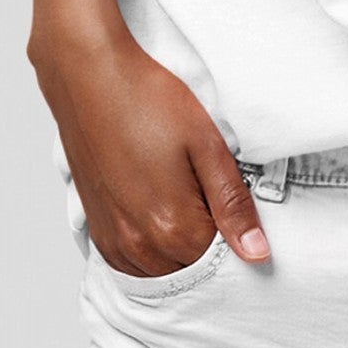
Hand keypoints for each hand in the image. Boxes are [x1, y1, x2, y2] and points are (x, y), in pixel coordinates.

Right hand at [32, 28, 270, 275]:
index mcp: (172, 227)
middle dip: (208, 245)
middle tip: (210, 196)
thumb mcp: (206, 144)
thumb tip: (258, 253)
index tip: (235, 207)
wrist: (89, 76)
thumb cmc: (148, 100)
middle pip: (190, 270)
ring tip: (183, 200)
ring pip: (161, 271)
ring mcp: (113, 241)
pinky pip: (132, 264)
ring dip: (178, 250)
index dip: (236, 236)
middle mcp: (138, 245)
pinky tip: (158, 213)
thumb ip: (233, 203)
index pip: (221, 262)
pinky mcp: (96, 229)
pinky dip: (151, 250)